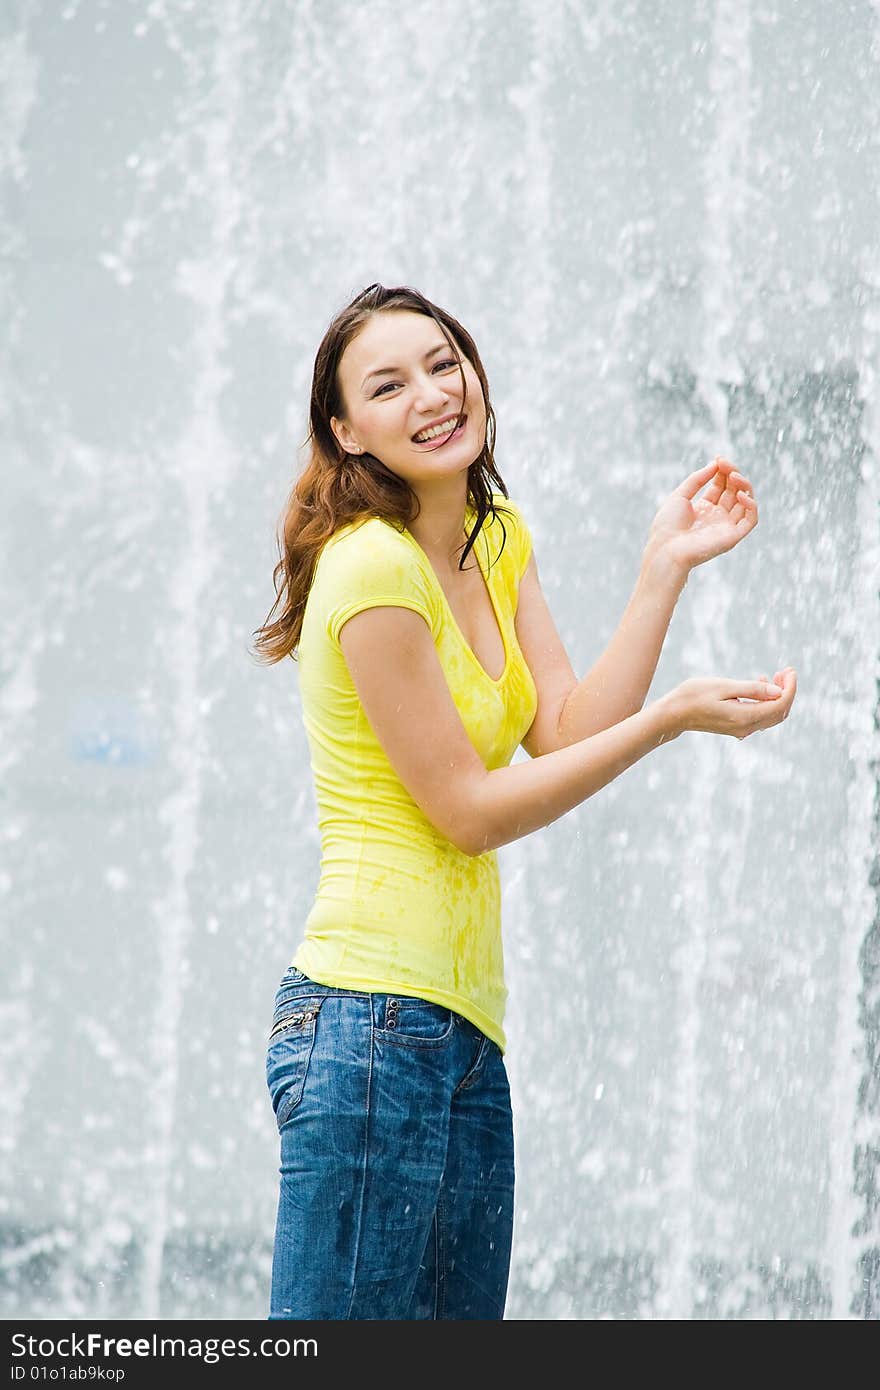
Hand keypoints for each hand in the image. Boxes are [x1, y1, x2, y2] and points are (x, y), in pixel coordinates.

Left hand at [644, 457, 758, 573]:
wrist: (666, 549)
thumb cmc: (668, 525)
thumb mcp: (680, 495)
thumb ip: (697, 479)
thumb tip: (716, 463)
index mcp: (704, 508)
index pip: (721, 485)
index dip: (723, 471)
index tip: (719, 459)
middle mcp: (717, 516)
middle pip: (734, 491)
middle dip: (733, 475)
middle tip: (726, 465)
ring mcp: (726, 526)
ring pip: (745, 502)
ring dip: (743, 486)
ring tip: (734, 476)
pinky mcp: (733, 536)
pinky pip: (751, 520)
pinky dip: (751, 505)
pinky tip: (741, 494)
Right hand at [662, 667, 796, 739]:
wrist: (674, 713)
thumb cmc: (694, 695)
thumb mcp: (724, 687)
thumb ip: (752, 690)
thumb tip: (778, 692)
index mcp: (745, 717)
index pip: (779, 704)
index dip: (789, 687)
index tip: (790, 670)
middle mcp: (746, 727)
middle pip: (779, 712)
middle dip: (787, 691)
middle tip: (786, 671)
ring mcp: (741, 729)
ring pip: (771, 716)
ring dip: (778, 696)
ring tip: (776, 675)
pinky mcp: (736, 727)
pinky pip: (760, 716)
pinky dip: (766, 702)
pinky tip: (760, 686)